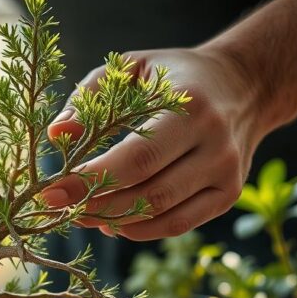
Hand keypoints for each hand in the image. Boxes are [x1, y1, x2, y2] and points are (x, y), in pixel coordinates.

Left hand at [43, 47, 263, 240]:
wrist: (246, 85)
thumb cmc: (173, 76)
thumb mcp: (132, 67)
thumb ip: (90, 96)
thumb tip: (57, 134)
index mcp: (191, 107)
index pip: (136, 158)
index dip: (91, 180)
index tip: (50, 192)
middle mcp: (216, 144)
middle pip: (148, 193)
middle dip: (96, 206)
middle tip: (58, 208)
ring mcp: (227, 173)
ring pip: (162, 214)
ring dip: (114, 221)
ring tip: (78, 215)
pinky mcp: (229, 194)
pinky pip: (179, 224)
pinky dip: (141, 230)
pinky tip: (111, 222)